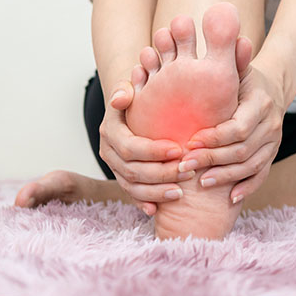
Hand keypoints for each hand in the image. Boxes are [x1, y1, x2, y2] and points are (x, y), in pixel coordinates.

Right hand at [99, 78, 191, 215]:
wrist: (135, 107)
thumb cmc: (141, 96)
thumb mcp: (133, 86)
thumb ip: (127, 88)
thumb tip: (120, 98)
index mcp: (110, 129)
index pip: (130, 146)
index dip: (153, 152)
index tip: (179, 150)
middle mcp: (108, 150)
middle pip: (132, 170)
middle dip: (161, 174)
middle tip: (187, 172)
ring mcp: (114, 167)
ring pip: (132, 186)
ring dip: (156, 191)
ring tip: (180, 193)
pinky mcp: (122, 177)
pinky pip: (132, 194)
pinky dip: (144, 202)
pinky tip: (158, 209)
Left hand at [178, 63, 285, 202]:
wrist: (273, 86)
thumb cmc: (244, 76)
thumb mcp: (236, 65)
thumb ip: (225, 56)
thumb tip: (215, 21)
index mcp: (260, 103)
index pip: (238, 127)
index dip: (214, 139)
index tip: (189, 143)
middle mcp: (271, 124)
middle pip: (242, 150)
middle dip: (212, 160)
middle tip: (184, 166)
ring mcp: (274, 141)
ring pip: (251, 165)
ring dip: (224, 177)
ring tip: (199, 183)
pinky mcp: (273, 154)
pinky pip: (262, 174)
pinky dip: (246, 187)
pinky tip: (228, 198)